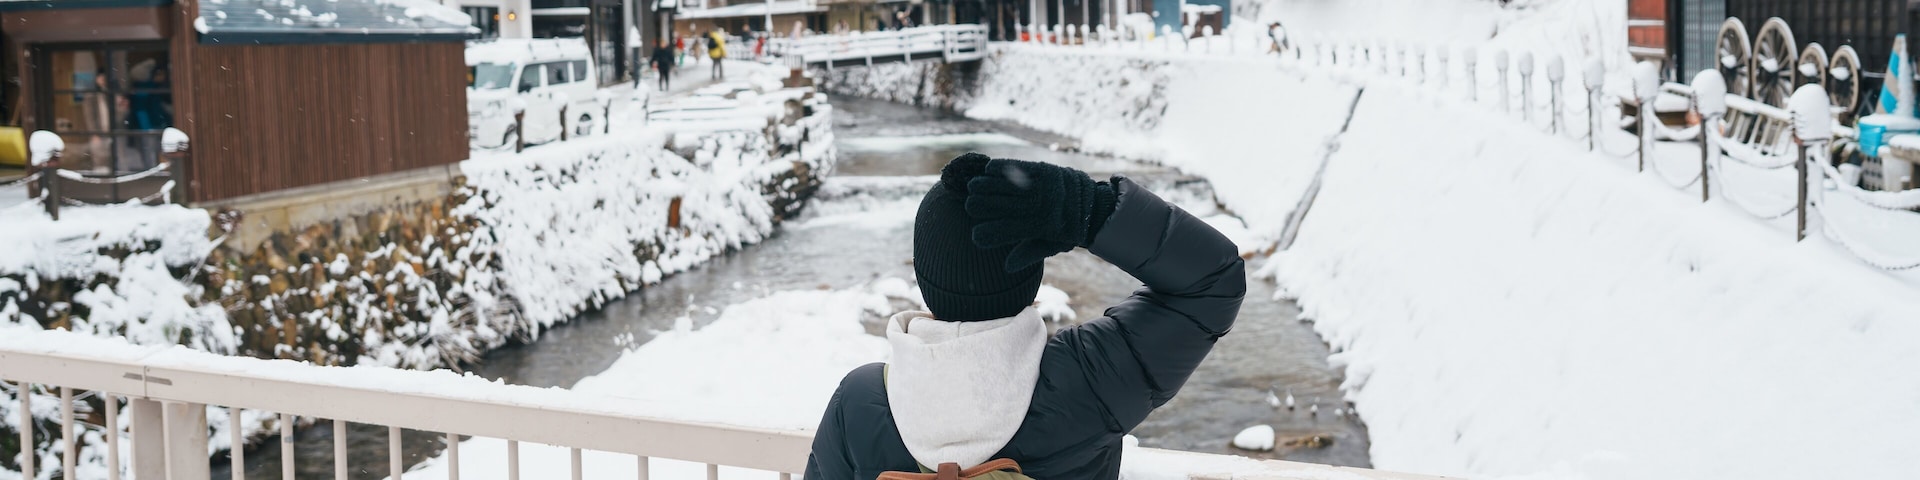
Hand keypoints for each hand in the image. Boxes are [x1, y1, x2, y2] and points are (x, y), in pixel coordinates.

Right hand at [962, 158, 1115, 271]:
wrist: (1096, 204)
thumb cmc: (1070, 229)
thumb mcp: (1054, 246)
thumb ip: (1031, 254)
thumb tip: (1008, 267)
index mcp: (1045, 227)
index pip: (1011, 231)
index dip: (991, 234)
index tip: (975, 237)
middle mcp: (1044, 205)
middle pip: (1005, 206)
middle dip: (983, 206)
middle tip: (968, 207)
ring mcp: (1045, 186)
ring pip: (1009, 185)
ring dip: (987, 185)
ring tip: (972, 187)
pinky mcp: (1046, 170)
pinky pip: (1020, 167)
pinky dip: (1002, 167)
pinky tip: (987, 169)